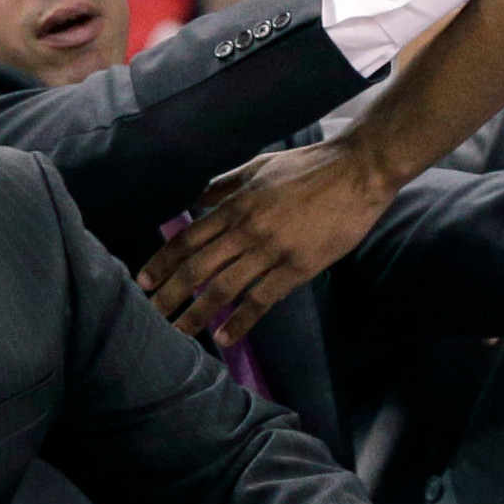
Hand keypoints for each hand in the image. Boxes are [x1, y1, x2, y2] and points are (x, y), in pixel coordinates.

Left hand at [138, 138, 397, 347]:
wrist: (358, 171)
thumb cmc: (311, 166)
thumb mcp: (259, 167)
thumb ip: (225, 184)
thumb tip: (194, 198)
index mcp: (236, 205)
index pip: (187, 238)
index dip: (163, 262)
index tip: (144, 281)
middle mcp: (247, 229)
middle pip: (197, 267)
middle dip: (170, 293)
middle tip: (151, 314)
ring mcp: (272, 250)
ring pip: (224, 288)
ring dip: (197, 313)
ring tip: (180, 333)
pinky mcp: (299, 267)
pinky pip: (263, 299)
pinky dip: (241, 321)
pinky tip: (224, 337)